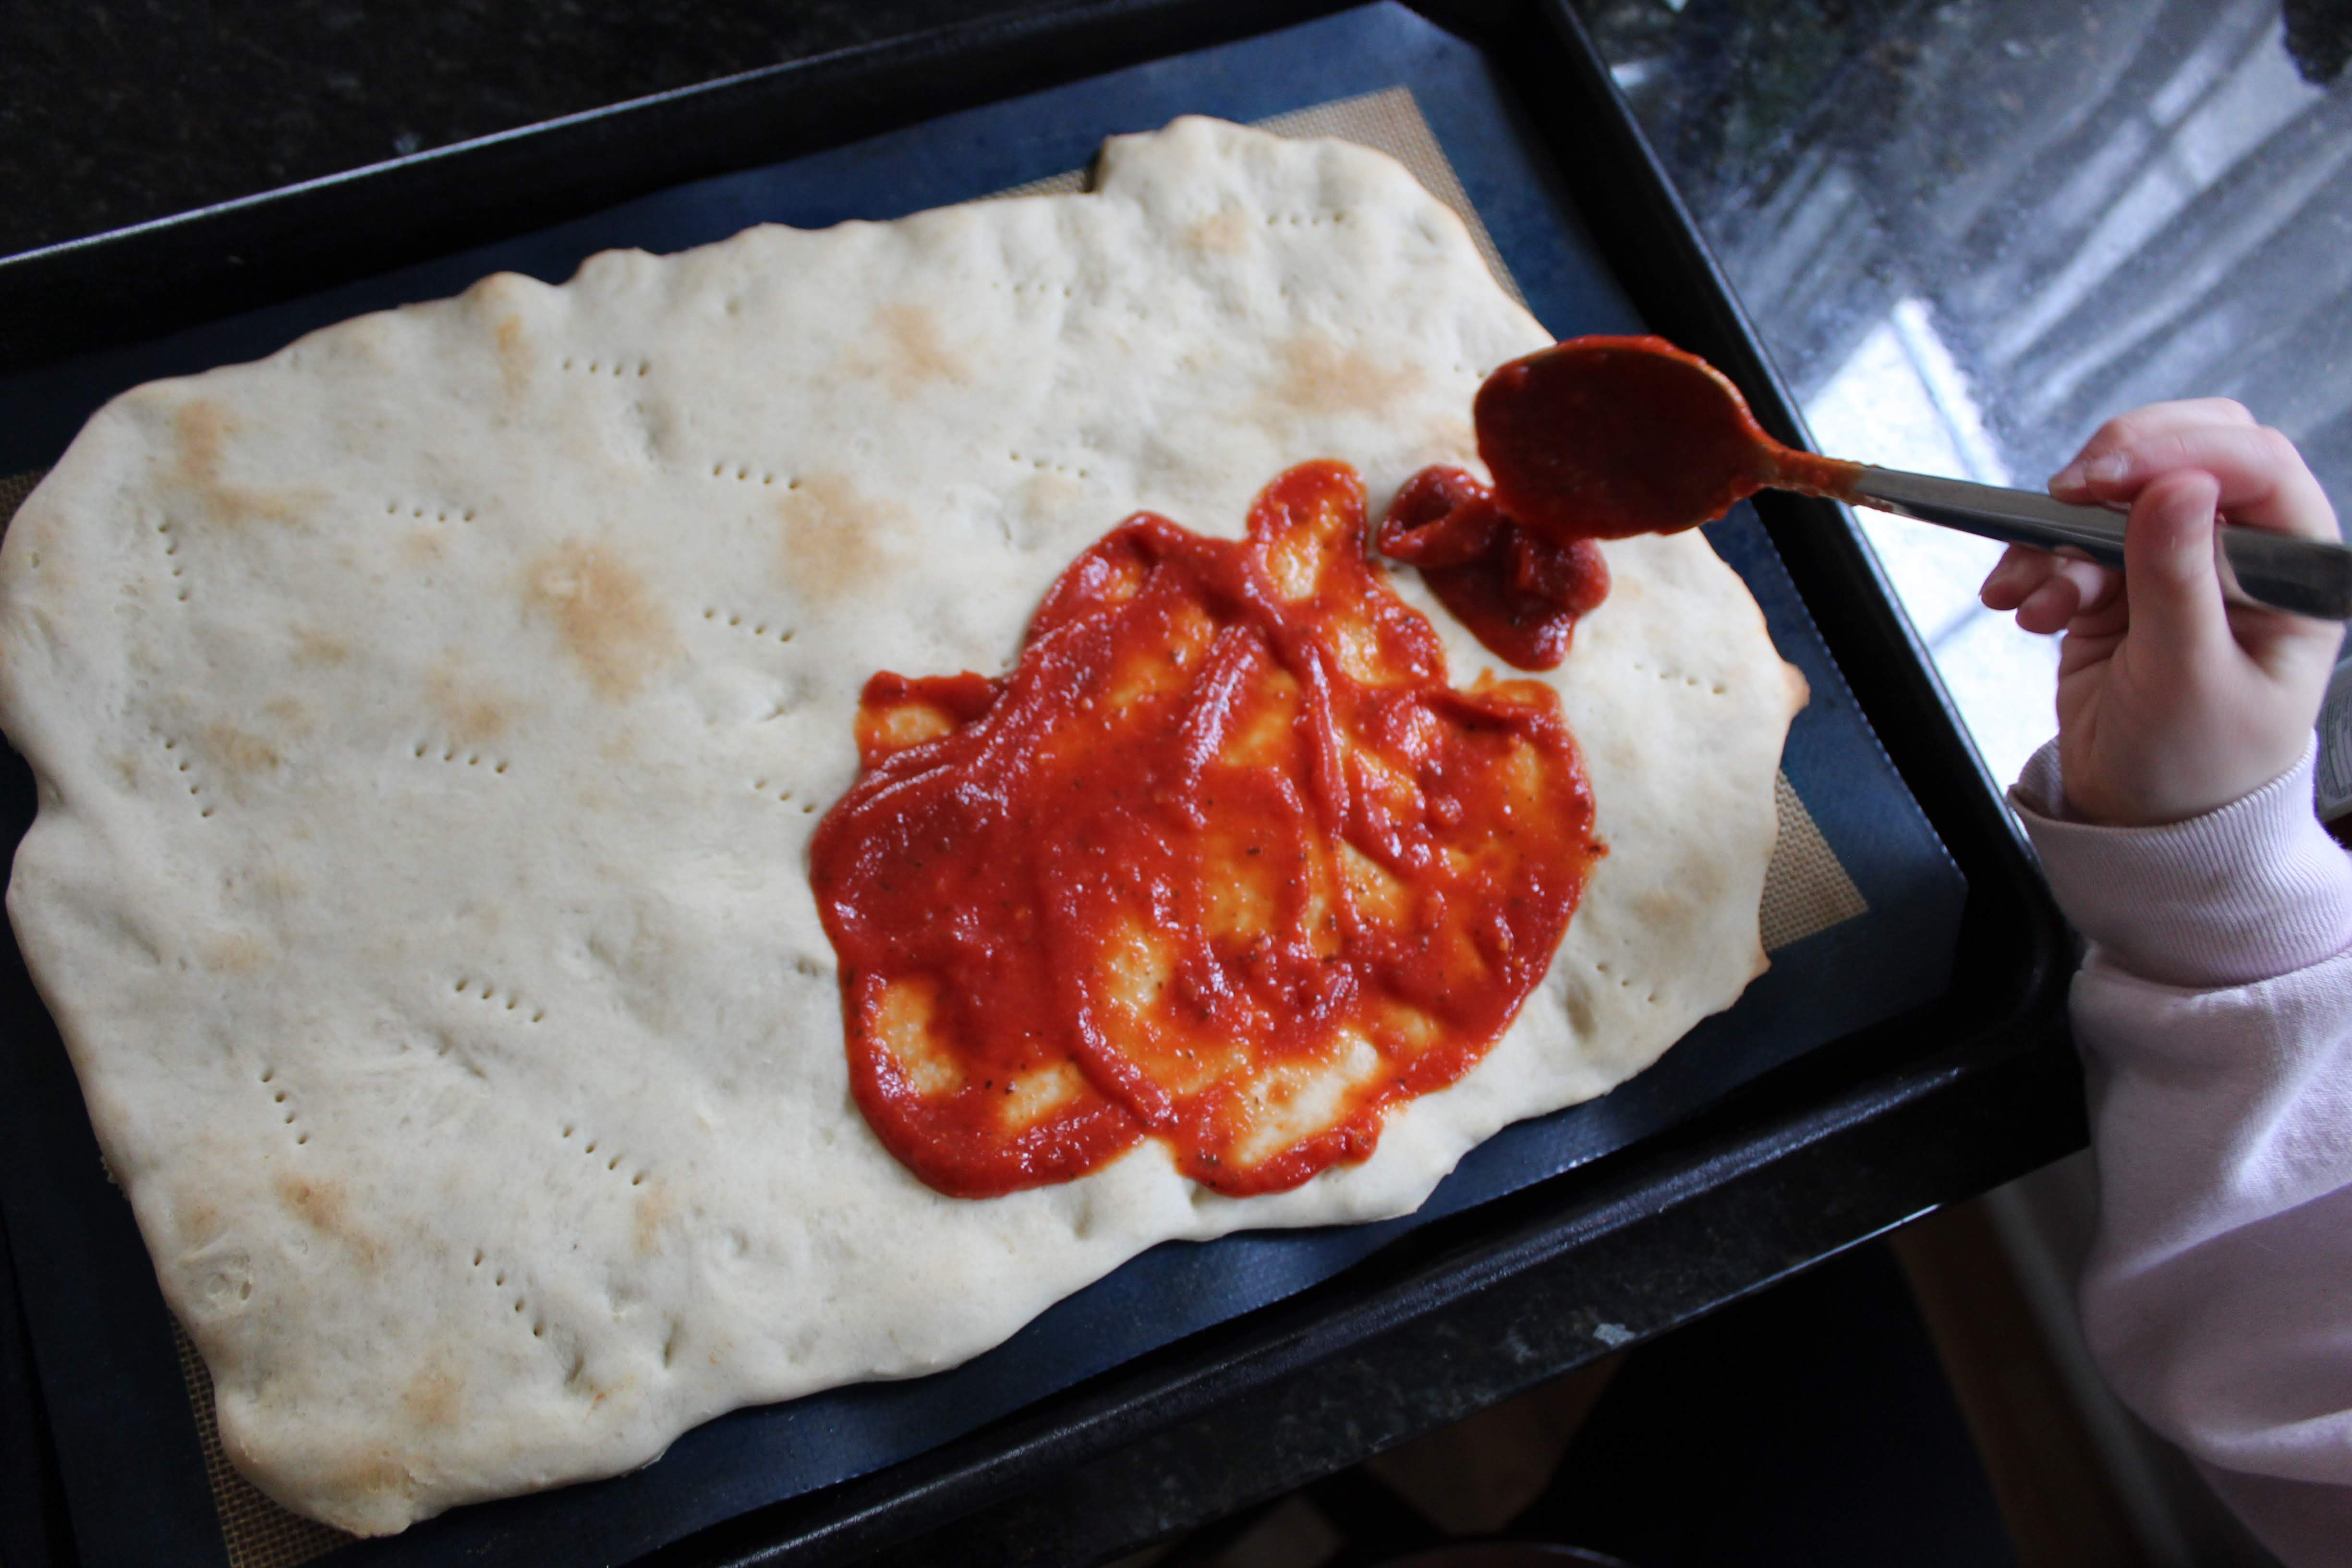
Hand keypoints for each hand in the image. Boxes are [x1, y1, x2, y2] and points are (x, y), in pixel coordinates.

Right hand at [1978, 399, 2343, 826]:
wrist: (2142, 827)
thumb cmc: (2195, 769)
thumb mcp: (2188, 677)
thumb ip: (2178, 578)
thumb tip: (2175, 486)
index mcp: (2294, 570)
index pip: (2254, 467)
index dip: (2178, 452)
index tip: (2103, 477)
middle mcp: (2242, 556)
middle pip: (2187, 456)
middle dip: (2116, 470)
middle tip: (2062, 497)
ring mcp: (2177, 567)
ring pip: (2117, 498)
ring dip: (2058, 535)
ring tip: (2034, 597)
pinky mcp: (2117, 588)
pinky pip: (2069, 545)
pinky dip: (2034, 564)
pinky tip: (2020, 604)